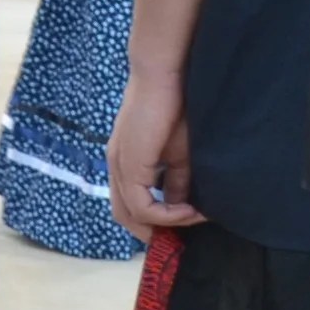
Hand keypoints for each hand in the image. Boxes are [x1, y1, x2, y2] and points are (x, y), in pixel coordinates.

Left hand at [106, 60, 202, 237]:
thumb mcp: (180, 155)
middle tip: (187, 235)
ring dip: (162, 225)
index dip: (160, 221)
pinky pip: (141, 205)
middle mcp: (116, 167)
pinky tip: (191, 209)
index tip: (193, 219)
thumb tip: (184, 207)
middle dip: (157, 231)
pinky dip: (166, 215)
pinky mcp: (128, 165)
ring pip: (130, 215)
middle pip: (126, 217)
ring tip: (193, 219)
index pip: (133, 206)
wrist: (167, 74)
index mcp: (126, 164)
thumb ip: (179, 182)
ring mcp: (118, 166)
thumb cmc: (176, 108)